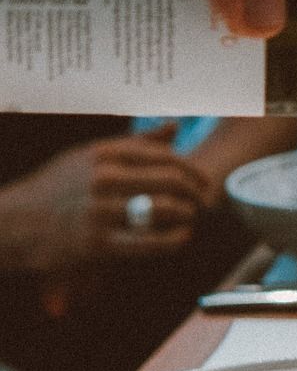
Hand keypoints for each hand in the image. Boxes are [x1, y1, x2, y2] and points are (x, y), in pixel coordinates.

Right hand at [0, 131, 212, 272]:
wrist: (16, 222)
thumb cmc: (58, 188)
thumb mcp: (89, 156)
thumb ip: (135, 143)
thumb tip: (174, 126)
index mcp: (104, 153)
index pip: (166, 156)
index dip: (193, 170)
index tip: (203, 182)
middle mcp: (104, 178)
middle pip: (172, 181)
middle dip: (197, 194)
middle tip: (204, 203)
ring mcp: (101, 211)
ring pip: (167, 209)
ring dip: (189, 216)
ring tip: (192, 219)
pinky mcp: (100, 244)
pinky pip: (153, 242)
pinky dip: (176, 240)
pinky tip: (181, 238)